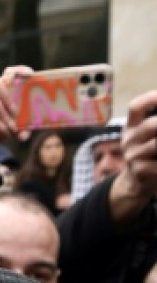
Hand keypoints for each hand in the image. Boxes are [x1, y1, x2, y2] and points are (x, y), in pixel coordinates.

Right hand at [108, 90, 156, 220]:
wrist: (136, 184)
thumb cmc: (149, 154)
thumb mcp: (149, 135)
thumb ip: (155, 124)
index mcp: (131, 127)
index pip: (135, 107)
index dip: (151, 98)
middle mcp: (129, 140)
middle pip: (149, 125)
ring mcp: (132, 157)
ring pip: (155, 145)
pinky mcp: (139, 171)